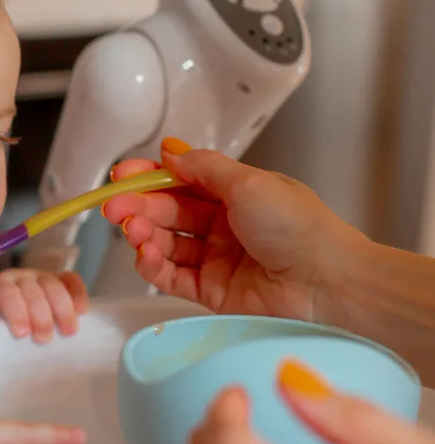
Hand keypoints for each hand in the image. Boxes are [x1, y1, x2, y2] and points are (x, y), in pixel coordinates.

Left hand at [0, 269, 88, 342]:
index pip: (3, 291)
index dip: (14, 309)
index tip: (21, 334)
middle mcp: (15, 279)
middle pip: (31, 288)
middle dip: (40, 313)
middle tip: (44, 339)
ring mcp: (37, 278)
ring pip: (51, 282)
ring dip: (62, 306)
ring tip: (68, 331)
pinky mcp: (55, 282)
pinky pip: (69, 279)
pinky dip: (78, 292)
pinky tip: (82, 310)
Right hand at [101, 137, 365, 322]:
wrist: (328, 284)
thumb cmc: (301, 229)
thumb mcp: (249, 182)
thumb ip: (203, 167)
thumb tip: (170, 152)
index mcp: (236, 193)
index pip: (181, 180)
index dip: (149, 177)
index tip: (123, 176)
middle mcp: (224, 225)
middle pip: (167, 212)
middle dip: (137, 206)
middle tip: (115, 207)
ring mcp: (217, 259)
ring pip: (165, 243)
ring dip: (143, 235)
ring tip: (132, 231)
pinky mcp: (211, 292)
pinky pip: (171, 277)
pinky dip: (153, 266)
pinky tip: (145, 254)